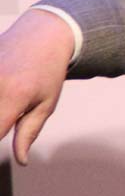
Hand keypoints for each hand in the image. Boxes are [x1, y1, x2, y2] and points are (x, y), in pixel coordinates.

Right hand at [0, 10, 74, 163]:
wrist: (43, 34)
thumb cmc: (49, 73)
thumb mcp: (46, 104)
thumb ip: (28, 133)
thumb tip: (21, 161)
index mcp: (14, 96)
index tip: (3, 143)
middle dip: (0, 122)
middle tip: (10, 113)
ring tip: (11, 97)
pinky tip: (6, 89)